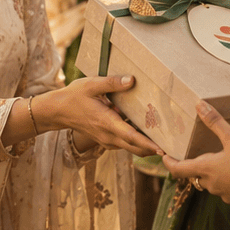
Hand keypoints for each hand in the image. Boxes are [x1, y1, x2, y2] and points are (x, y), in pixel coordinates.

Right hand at [38, 75, 160, 156]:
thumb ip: (112, 83)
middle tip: (172, 146)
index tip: (162, 149)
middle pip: (135, 148)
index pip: (130, 136)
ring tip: (164, 140)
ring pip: (130, 148)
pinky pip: (124, 145)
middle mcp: (107, 135)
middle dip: (153, 149)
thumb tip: (132, 80)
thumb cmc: (74, 96)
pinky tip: (145, 135)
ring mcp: (106, 140)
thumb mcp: (91, 85)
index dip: (147, 143)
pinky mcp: (105, 140)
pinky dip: (136, 144)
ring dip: (146, 147)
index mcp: (106, 122)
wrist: (57, 111)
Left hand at [162, 102, 229, 208]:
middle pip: (195, 176)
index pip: (178, 169)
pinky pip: (227, 190)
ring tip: (222, 162)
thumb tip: (199, 104)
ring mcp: (224, 194)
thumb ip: (215, 122)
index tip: (164, 157)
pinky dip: (229, 182)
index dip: (168, 163)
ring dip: (213, 174)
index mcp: (205, 169)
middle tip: (197, 155)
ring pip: (211, 184)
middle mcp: (211, 184)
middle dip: (195, 166)